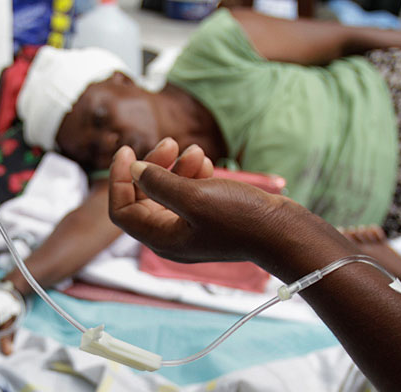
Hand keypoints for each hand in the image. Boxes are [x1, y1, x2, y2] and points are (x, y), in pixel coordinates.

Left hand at [109, 141, 297, 265]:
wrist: (282, 231)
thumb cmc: (240, 218)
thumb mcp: (194, 197)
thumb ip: (159, 183)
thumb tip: (133, 170)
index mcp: (162, 240)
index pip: (123, 211)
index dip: (118, 181)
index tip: (126, 151)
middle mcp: (172, 238)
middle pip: (144, 199)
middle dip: (153, 168)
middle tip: (170, 143)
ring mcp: (191, 229)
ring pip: (168, 192)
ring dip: (177, 167)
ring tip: (198, 151)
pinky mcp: (209, 219)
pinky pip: (189, 193)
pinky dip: (193, 175)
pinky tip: (208, 164)